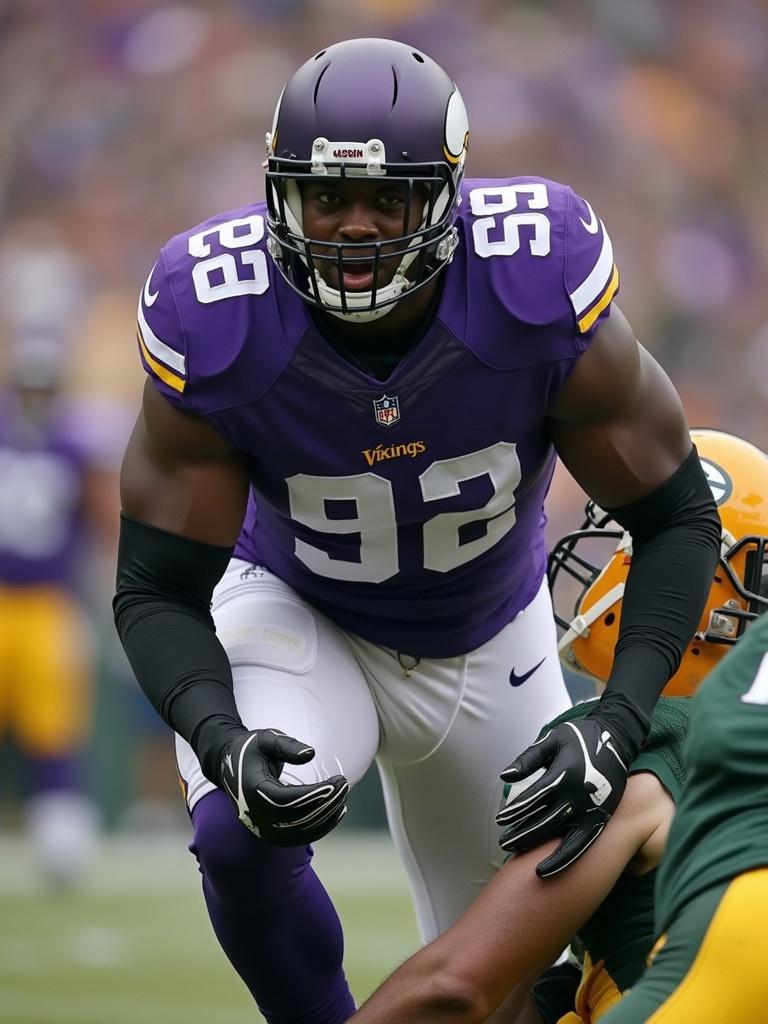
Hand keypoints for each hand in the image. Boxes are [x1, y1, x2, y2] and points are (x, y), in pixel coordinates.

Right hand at [218, 728, 348, 845]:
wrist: (230, 766)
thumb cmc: (251, 749)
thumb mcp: (266, 738)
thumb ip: (287, 745)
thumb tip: (311, 753)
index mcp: (252, 790)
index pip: (286, 800)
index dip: (313, 794)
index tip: (336, 783)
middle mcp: (255, 814)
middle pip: (296, 818)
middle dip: (326, 804)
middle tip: (344, 786)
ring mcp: (262, 827)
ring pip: (300, 832)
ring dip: (326, 817)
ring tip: (344, 797)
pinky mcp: (270, 833)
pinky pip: (299, 836)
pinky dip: (320, 827)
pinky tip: (337, 812)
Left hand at [496, 717, 629, 876]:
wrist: (617, 738)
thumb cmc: (579, 737)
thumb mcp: (553, 738)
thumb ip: (528, 758)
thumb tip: (505, 776)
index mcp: (564, 773)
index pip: (533, 798)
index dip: (515, 810)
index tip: (500, 820)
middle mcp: (577, 795)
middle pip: (544, 821)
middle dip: (521, 833)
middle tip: (503, 843)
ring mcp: (591, 809)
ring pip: (560, 836)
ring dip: (538, 847)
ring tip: (517, 855)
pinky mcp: (601, 818)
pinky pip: (582, 844)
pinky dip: (564, 859)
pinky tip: (546, 869)